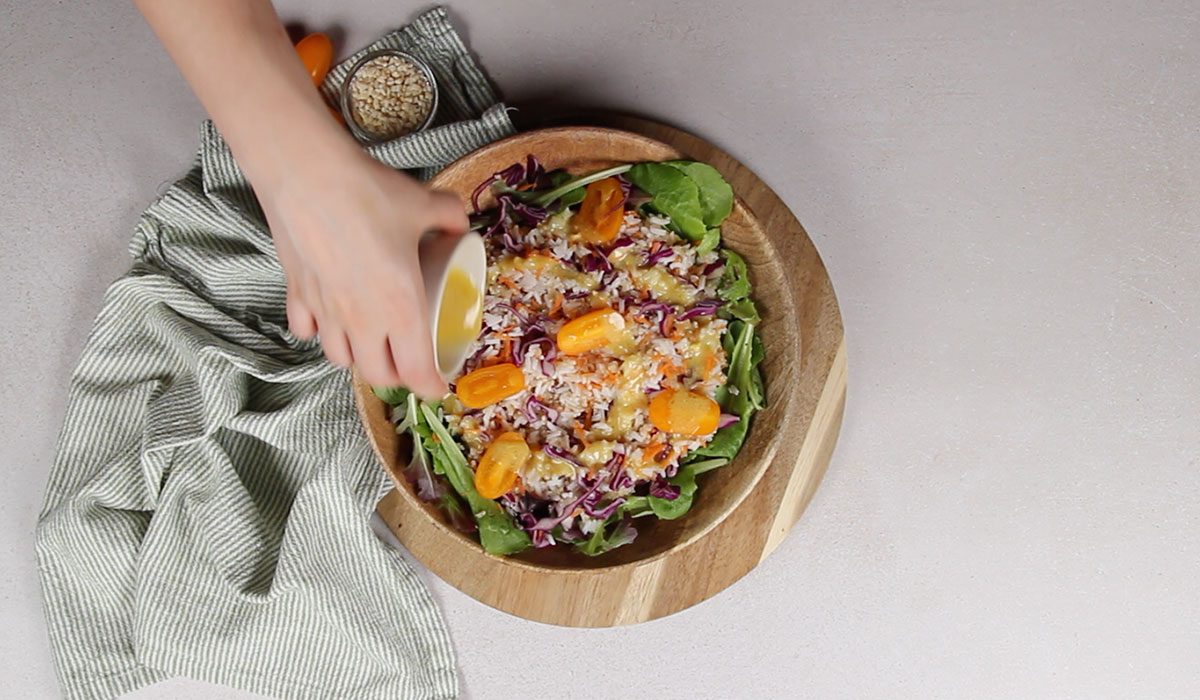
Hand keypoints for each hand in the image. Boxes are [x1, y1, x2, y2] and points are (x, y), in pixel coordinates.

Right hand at [260, 146, 466, 396]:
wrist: (307, 175)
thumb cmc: (369, 194)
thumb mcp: (427, 204)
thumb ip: (449, 218)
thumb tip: (459, 224)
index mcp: (401, 309)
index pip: (416, 371)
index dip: (430, 385)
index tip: (437, 385)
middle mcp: (362, 321)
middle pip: (378, 374)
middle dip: (398, 376)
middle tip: (409, 362)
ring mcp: (326, 312)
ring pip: (340, 359)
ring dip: (359, 359)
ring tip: (371, 343)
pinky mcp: (296, 296)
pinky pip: (305, 332)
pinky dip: (318, 333)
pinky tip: (328, 318)